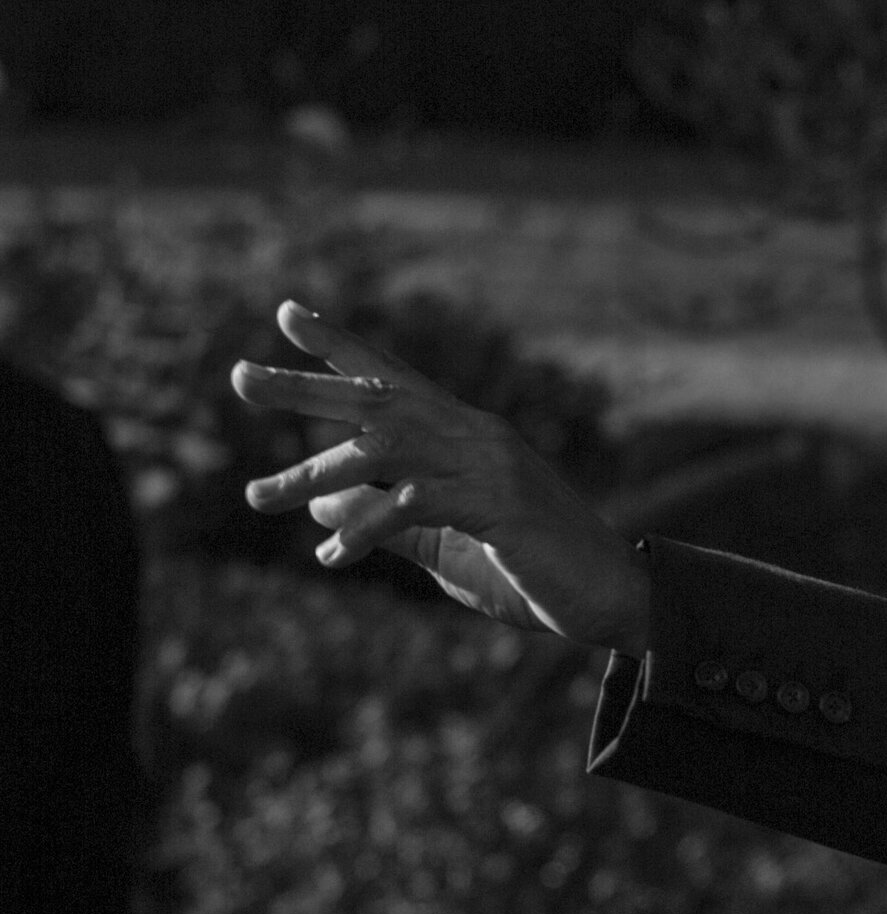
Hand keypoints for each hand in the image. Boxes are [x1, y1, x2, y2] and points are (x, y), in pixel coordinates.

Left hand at [231, 301, 649, 654]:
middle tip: (240, 376)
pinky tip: (333, 554)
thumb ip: (388, 522)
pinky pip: (415, 506)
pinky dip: (368, 529)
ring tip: (258, 495)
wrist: (617, 595)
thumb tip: (319, 501)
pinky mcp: (497, 504)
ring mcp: (489, 466)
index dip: (341, 347)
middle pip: (377, 399)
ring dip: (314, 471)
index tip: (287, 315)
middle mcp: (476, 437)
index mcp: (469, 438)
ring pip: (384, 450)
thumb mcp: (445, 546)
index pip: (396, 380)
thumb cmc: (537, 571)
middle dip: (305, 388)